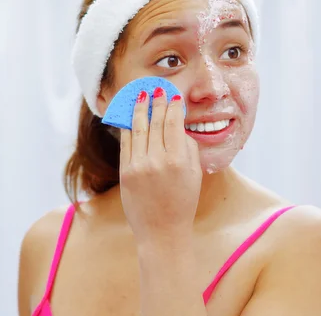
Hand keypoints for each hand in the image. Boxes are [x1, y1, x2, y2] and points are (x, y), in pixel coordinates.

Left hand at [119, 87, 201, 243]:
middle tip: (156, 88)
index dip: (173, 106)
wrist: (162, 232)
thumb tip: (178, 127)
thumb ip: (188, 148)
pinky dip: (128, 126)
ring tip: (140, 94)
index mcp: (178, 160)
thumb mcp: (195, 174)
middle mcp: (157, 160)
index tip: (173, 95)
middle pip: (155, 121)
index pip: (174, 123)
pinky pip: (126, 142)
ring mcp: (138, 166)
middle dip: (156, 101)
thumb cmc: (183, 203)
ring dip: (139, 108)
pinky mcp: (125, 172)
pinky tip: (130, 115)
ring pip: (137, 128)